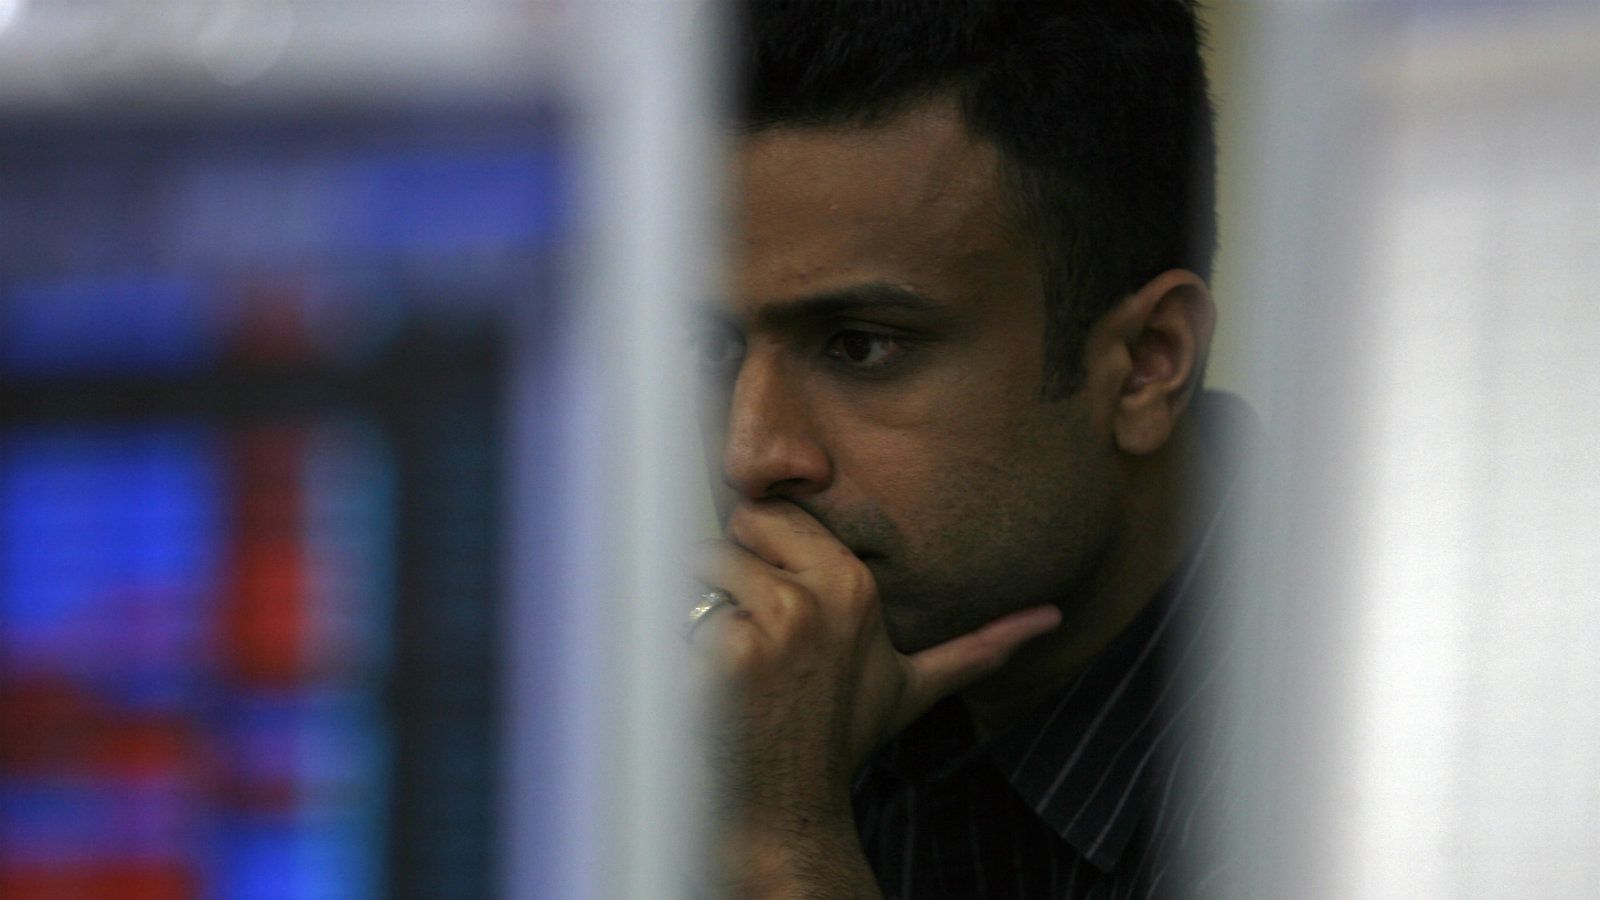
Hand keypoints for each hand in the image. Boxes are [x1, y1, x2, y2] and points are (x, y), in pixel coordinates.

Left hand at [694, 498, 1061, 896]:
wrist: (789, 804)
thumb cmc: (841, 737)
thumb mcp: (915, 685)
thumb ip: (980, 646)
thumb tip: (1050, 618)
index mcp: (856, 585)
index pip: (772, 515)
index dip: (761, 555)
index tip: (772, 603)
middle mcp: (818, 595)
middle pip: (732, 535)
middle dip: (727, 577)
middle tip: (752, 639)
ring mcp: (771, 624)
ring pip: (699, 572)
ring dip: (700, 613)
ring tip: (735, 664)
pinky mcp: (725, 654)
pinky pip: (678, 618)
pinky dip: (680, 648)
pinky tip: (714, 687)